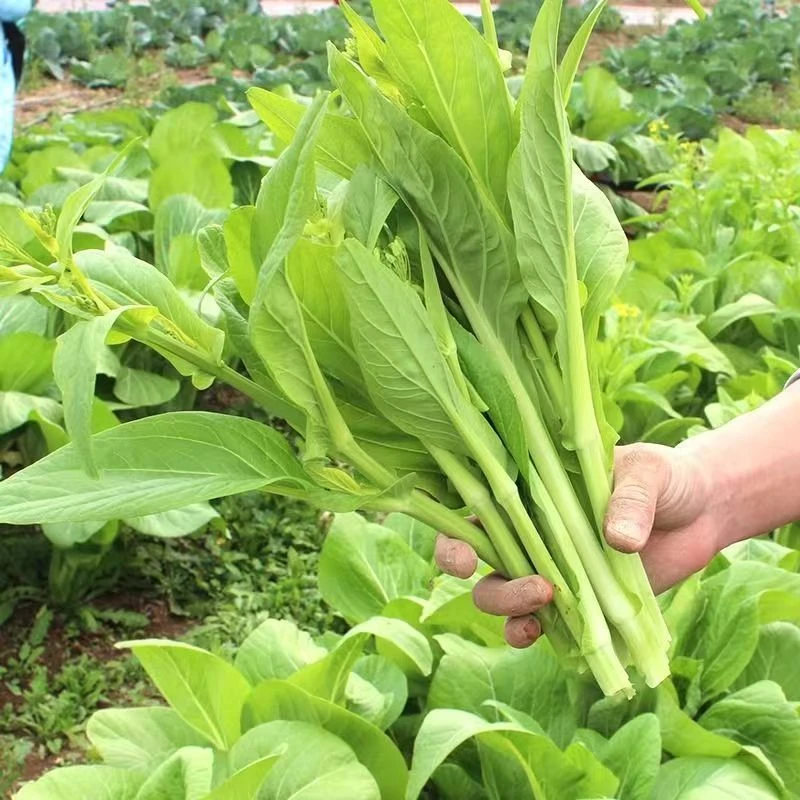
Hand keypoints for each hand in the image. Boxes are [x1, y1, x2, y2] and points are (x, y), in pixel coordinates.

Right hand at [435, 443, 718, 647]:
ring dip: (513, 612)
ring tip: (547, 612)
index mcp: (529, 489)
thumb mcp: (648, 472)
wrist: (702, 511)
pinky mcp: (579, 599)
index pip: (472, 511)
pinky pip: (543, 624)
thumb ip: (630, 499)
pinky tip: (548, 638)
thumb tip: (618, 540)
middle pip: (483, 564)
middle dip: (495, 587)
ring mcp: (550, 566)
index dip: (454, 539)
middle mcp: (529, 530)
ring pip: (504, 596)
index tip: (466, 561)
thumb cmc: (664, 476)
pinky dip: (538, 634)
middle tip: (538, 590)